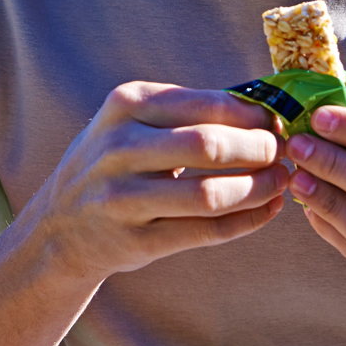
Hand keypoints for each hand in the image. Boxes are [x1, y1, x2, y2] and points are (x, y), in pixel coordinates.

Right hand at [26, 81, 289, 283]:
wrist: (59, 228)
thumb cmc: (115, 164)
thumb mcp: (134, 123)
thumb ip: (189, 112)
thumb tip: (267, 109)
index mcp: (125, 105)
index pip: (208, 104)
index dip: (255, 115)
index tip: (280, 121)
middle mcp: (118, 148)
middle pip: (209, 146)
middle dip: (260, 149)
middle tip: (286, 153)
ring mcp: (122, 198)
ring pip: (209, 195)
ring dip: (259, 189)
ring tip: (282, 182)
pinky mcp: (134, 241)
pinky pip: (204, 232)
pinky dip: (245, 221)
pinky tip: (266, 211)